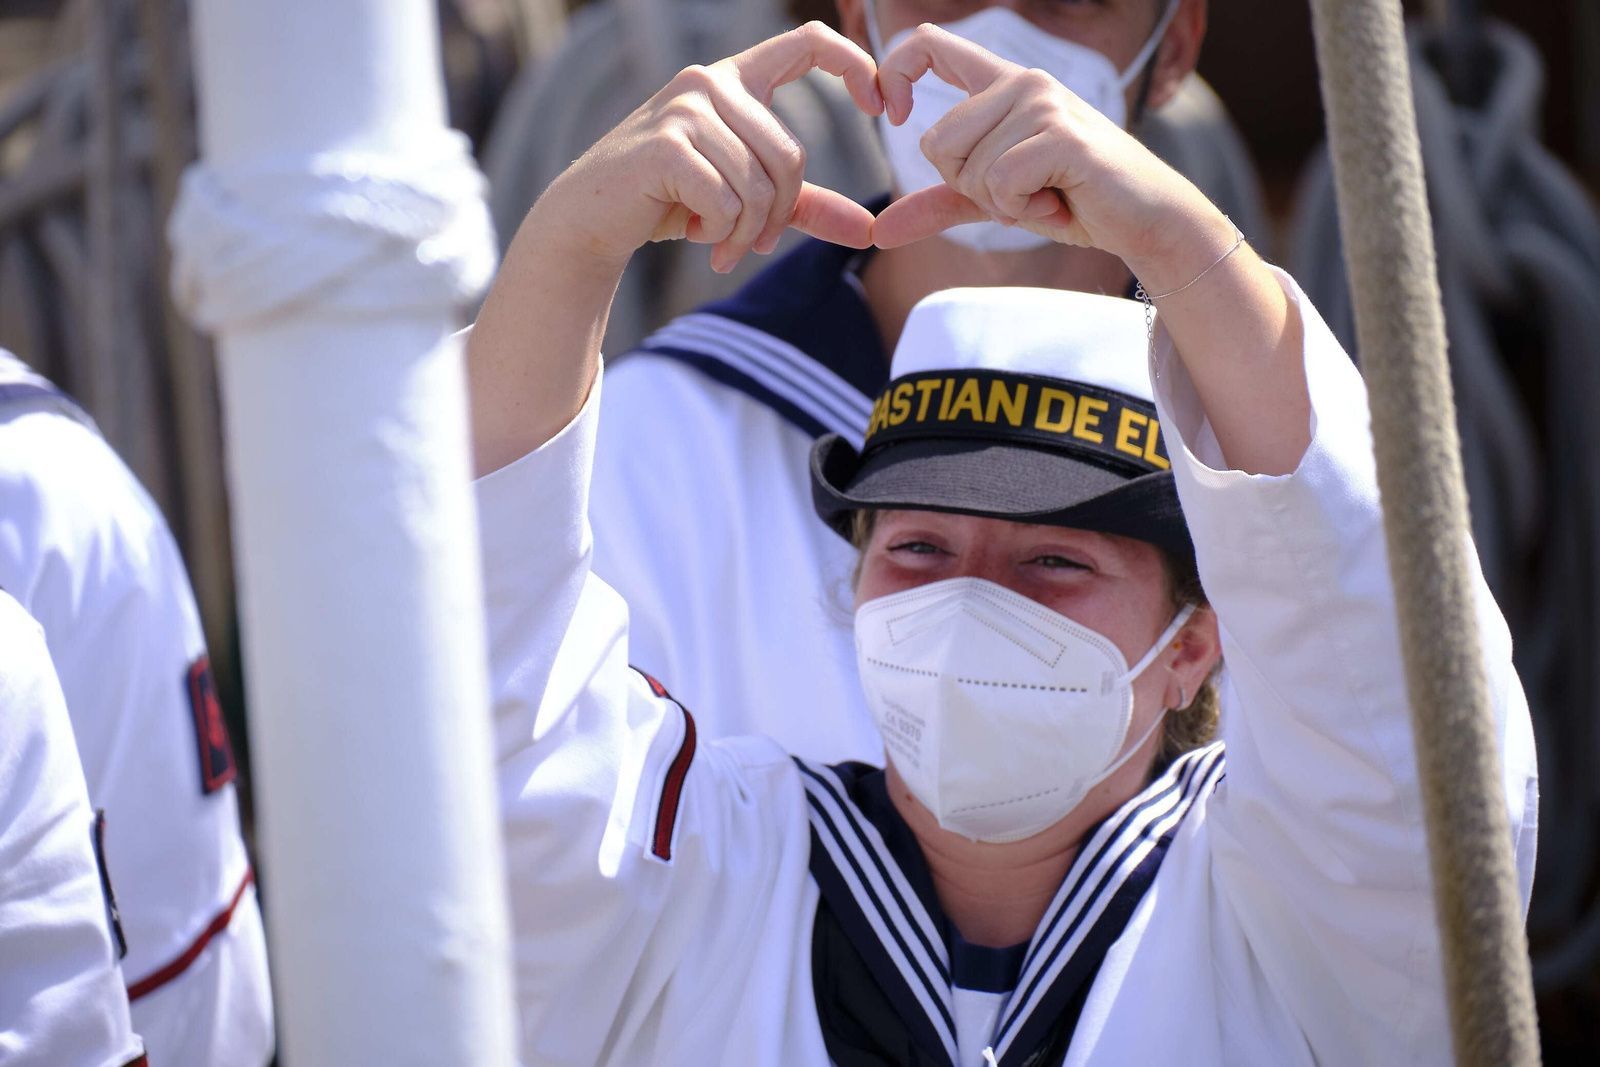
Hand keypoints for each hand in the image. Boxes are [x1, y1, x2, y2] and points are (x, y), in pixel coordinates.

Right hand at [537, 22, 883, 273]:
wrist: (591, 217)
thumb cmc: (669, 200)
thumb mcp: (744, 199)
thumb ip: (804, 208)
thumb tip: (870, 232)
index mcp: (735, 80)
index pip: (809, 42)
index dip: (856, 67)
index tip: (883, 109)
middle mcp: (710, 83)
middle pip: (790, 155)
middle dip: (780, 216)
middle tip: (754, 244)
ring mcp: (685, 108)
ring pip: (759, 185)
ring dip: (747, 233)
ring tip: (720, 245)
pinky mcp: (665, 145)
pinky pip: (727, 200)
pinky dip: (720, 232)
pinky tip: (697, 236)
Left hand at [870, 24, 1231, 287]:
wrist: (1142, 219)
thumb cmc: (1072, 200)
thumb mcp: (994, 200)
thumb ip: (940, 204)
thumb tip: (881, 231)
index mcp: (1002, 85)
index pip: (928, 44)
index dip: (895, 74)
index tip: (893, 115)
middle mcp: (1022, 82)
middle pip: (935, 141)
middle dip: (968, 186)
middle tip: (1019, 191)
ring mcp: (1044, 103)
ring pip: (968, 168)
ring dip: (1000, 203)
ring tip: (1045, 195)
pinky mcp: (1061, 134)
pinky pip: (1000, 184)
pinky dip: (1021, 210)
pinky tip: (1057, 203)